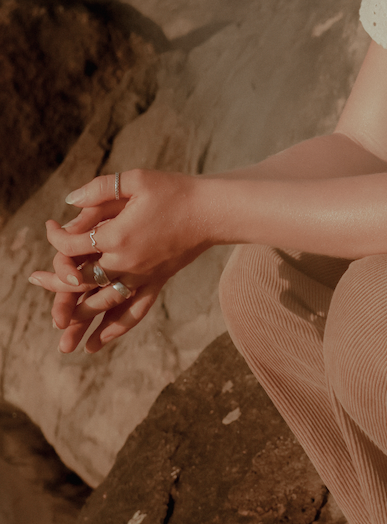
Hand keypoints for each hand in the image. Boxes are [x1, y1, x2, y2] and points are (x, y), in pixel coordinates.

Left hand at [31, 169, 211, 353]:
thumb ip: (100, 188)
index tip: (51, 226)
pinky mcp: (157, 282)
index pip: (72, 244)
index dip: (55, 236)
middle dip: (55, 285)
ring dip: (78, 315)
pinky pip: (133, 311)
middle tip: (37, 280)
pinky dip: (114, 328)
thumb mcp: (137, 179)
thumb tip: (69, 202)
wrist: (212, 211)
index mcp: (116, 236)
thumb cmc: (176, 191)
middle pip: (80, 282)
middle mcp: (126, 262)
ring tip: (60, 326)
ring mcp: (142, 276)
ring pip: (102, 303)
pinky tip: (97, 343)